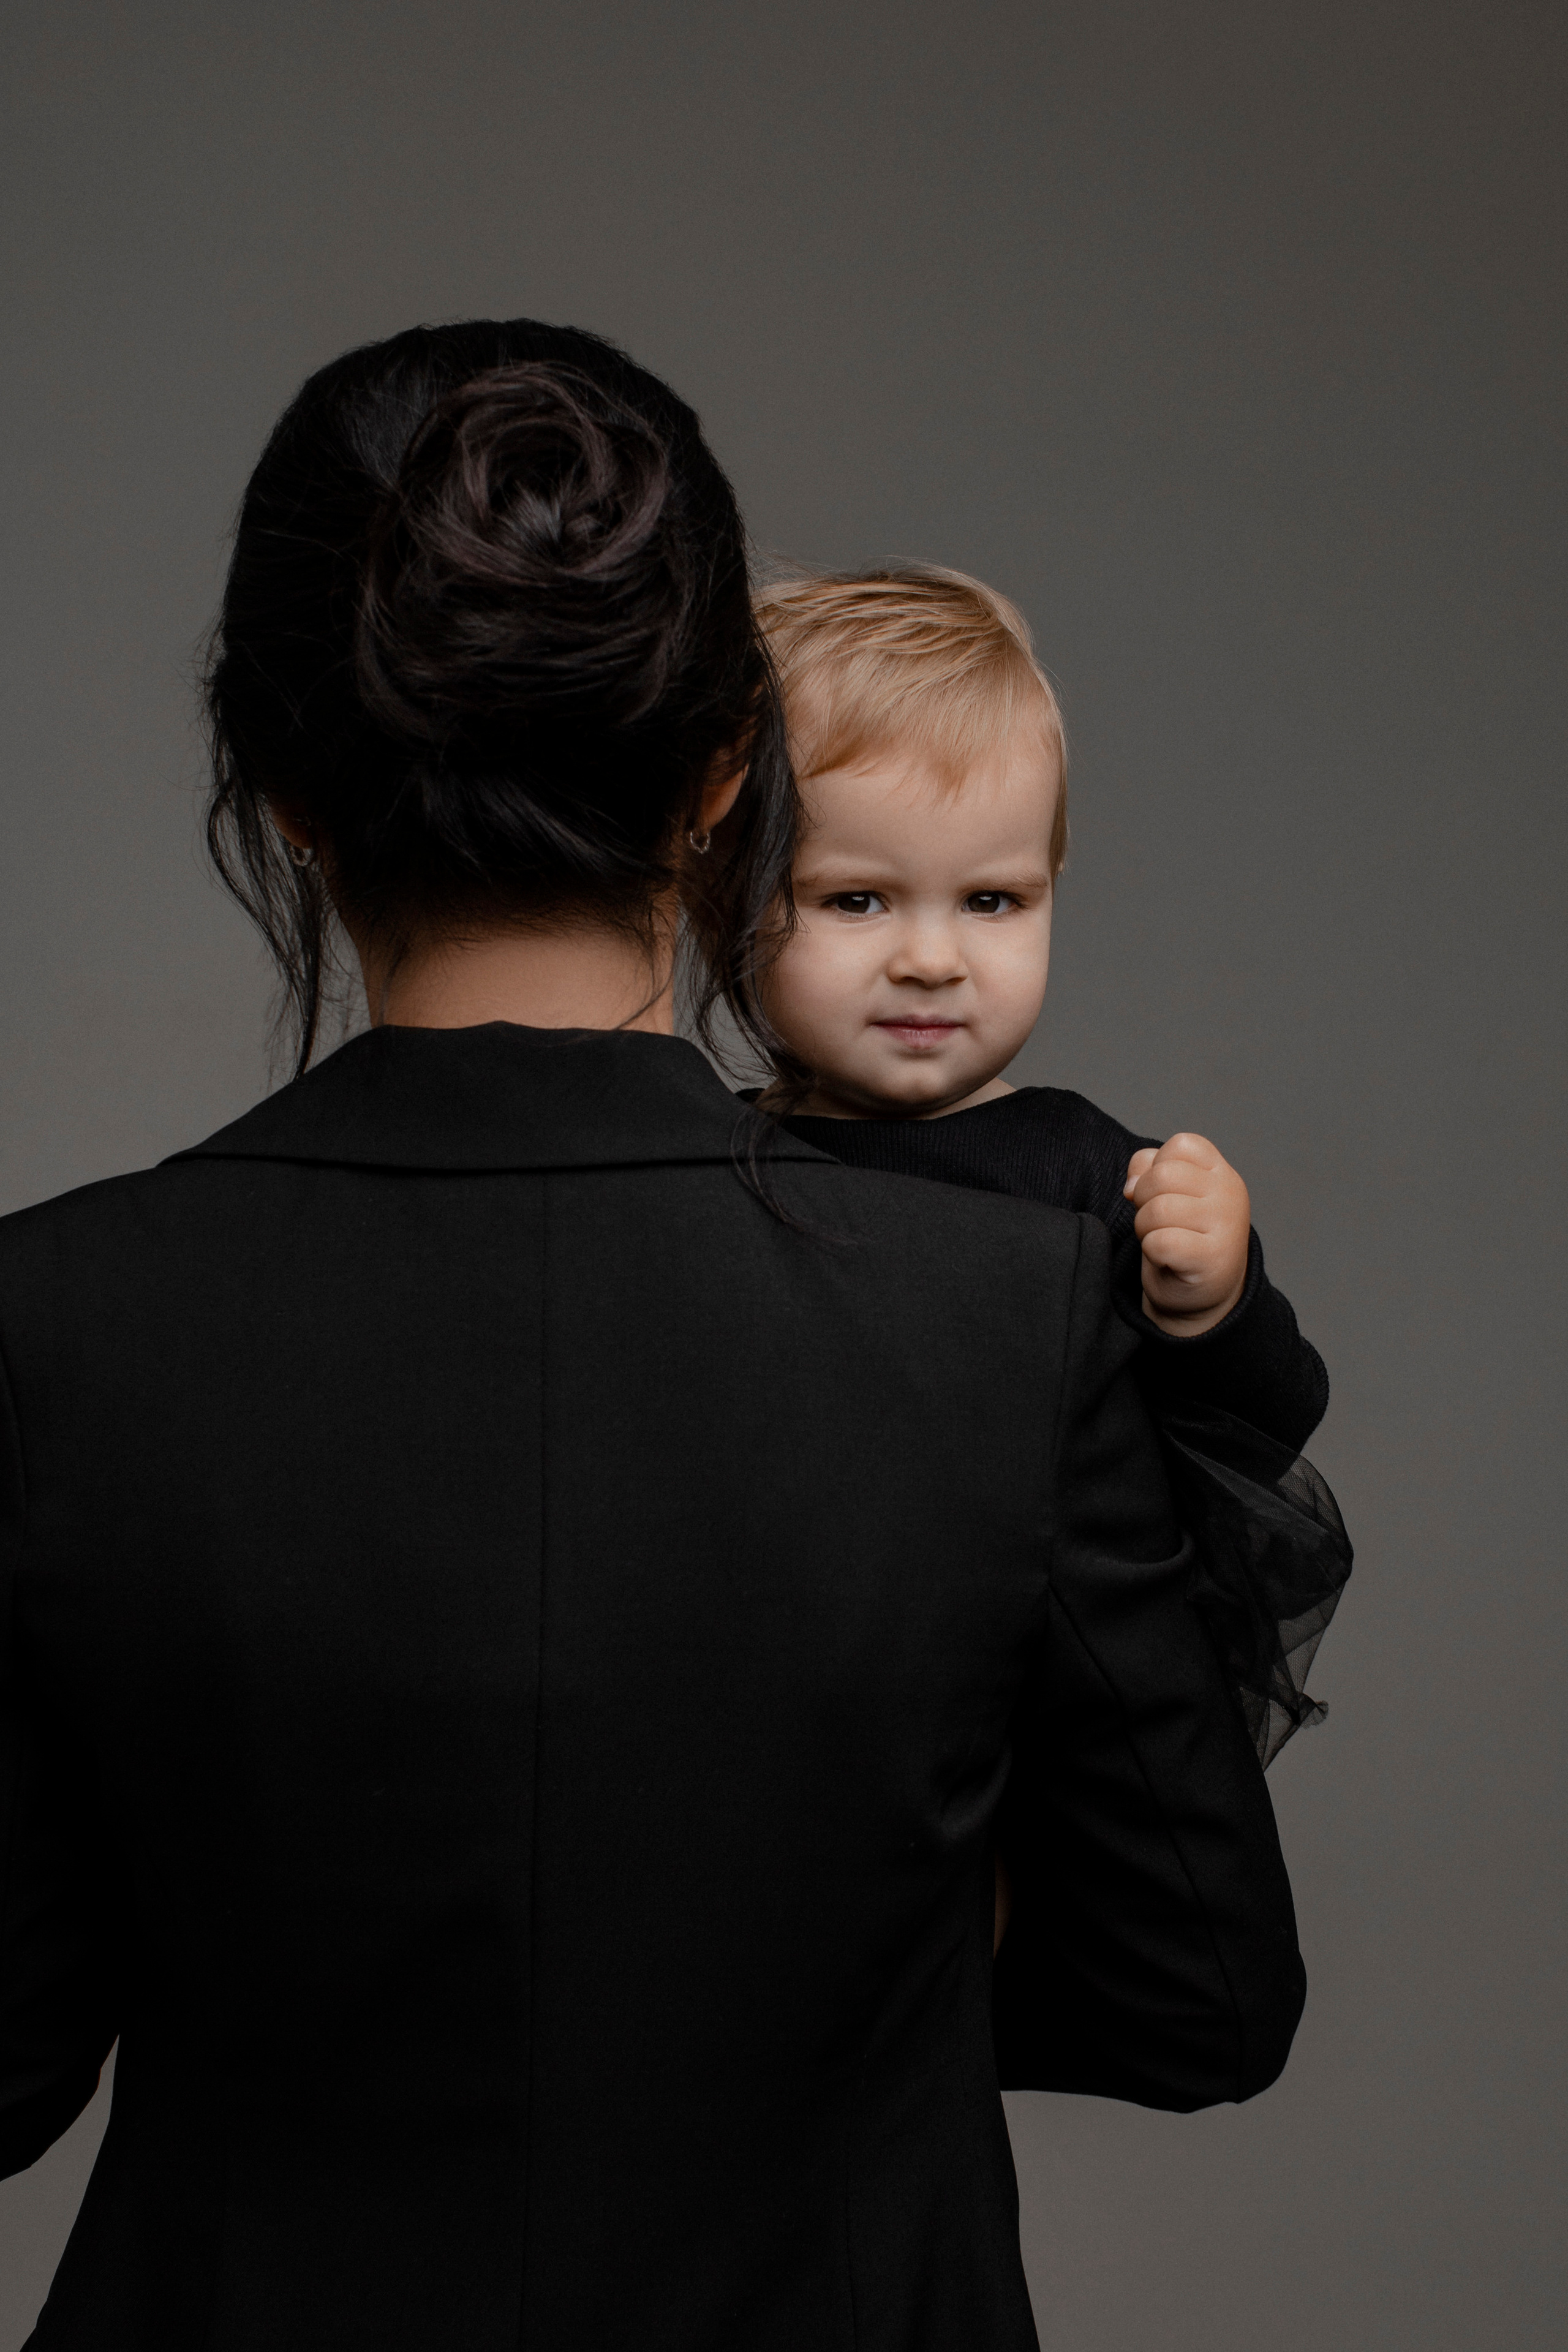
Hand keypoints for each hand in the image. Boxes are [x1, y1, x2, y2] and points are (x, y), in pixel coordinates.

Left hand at [1123, 1133, 1249, 1336]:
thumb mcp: (1169, 1193)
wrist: (1202, 1294)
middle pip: (1162, 1175)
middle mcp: (1230, 1193)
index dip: (1155, 1167)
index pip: (1180, 1145)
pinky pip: (1160, 1242)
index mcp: (1221, 1172)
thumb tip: (1132, 1183)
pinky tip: (1167, 1259)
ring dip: (1145, 1228)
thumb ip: (1149, 1169)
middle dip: (1143, 1200)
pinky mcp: (1213, 1258)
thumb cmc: (1181, 1236)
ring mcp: (1227, 1226)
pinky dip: (1152, 1252)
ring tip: (1160, 1240)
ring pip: (1158, 1209)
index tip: (1161, 1193)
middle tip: (1155, 1222)